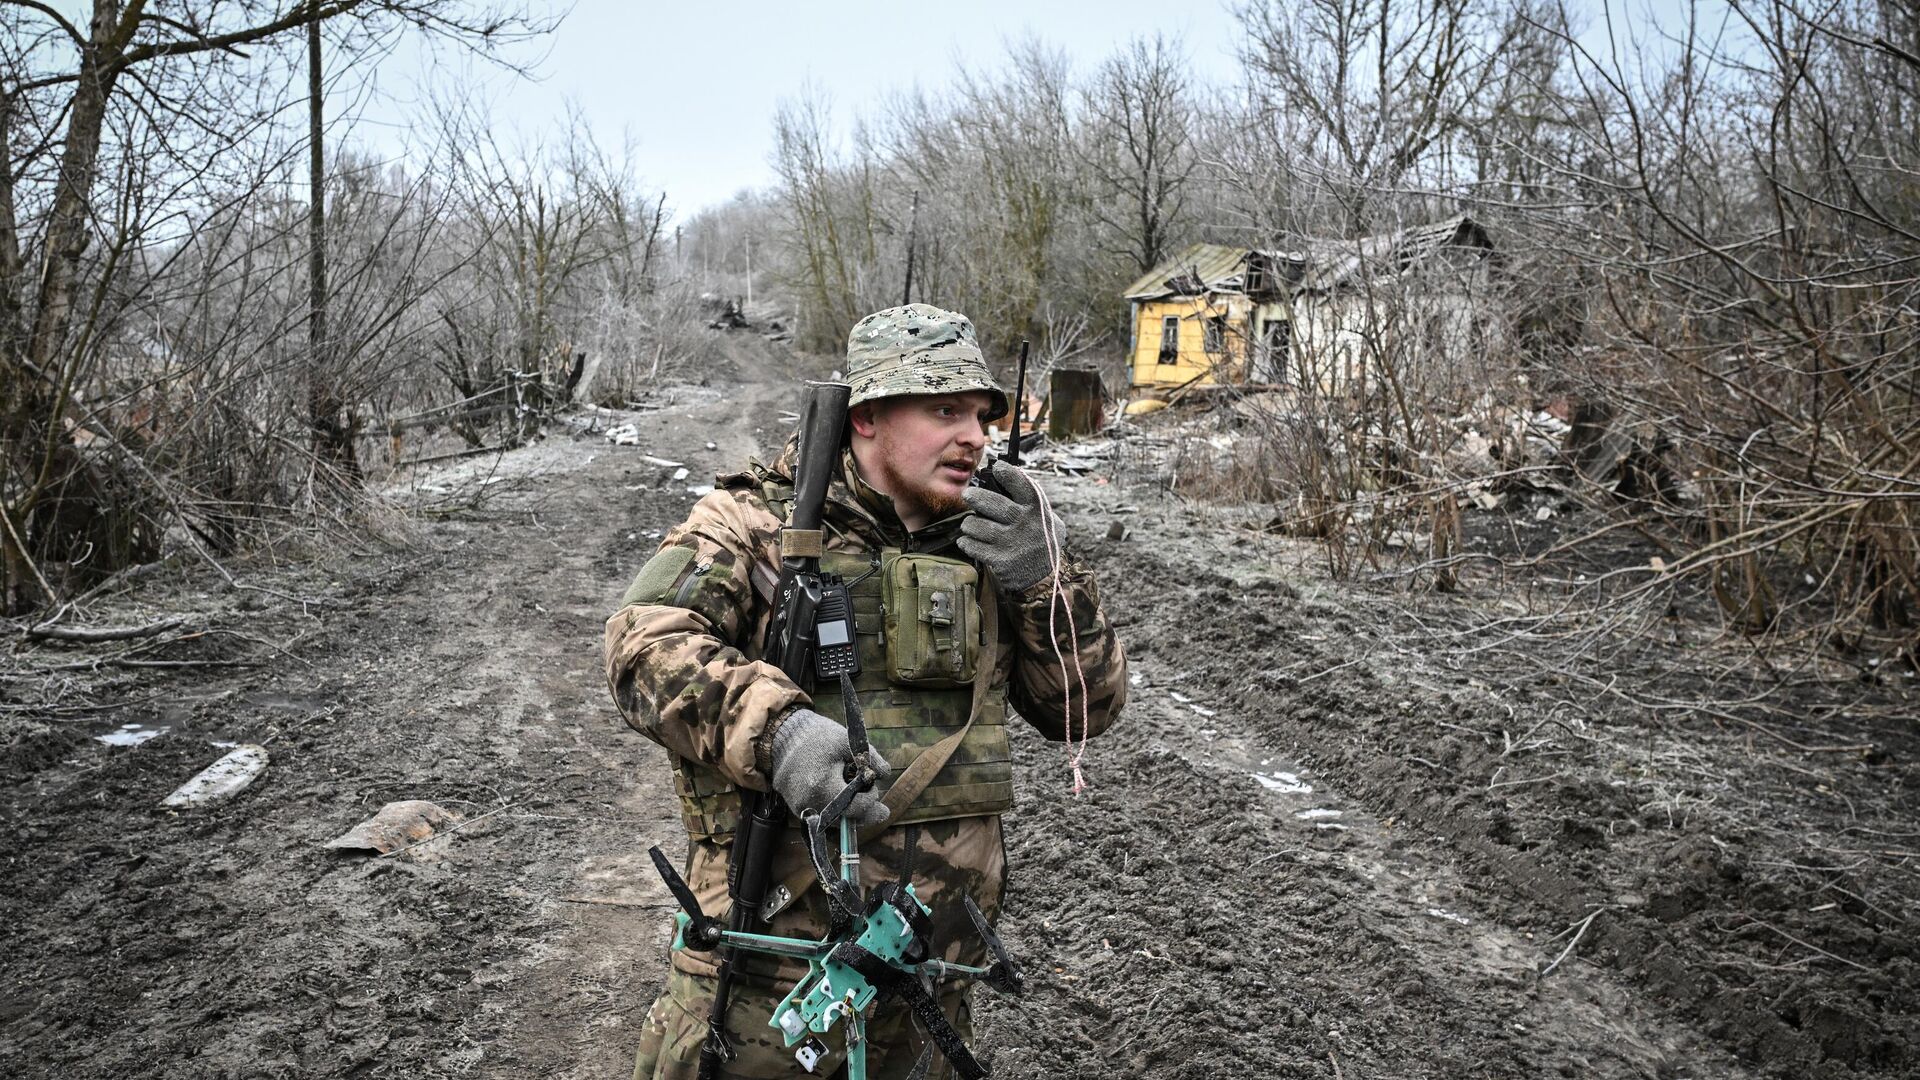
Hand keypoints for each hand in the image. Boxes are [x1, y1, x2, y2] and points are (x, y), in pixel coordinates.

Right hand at [768, 709, 891, 825]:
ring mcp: (801, 808)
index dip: (870, 801)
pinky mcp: (796, 808)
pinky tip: (843, 798)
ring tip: (861, 800)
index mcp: (823, 785)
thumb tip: (885, 774)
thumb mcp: (847, 741)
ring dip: (850, 812)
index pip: (856, 807)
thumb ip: (870, 758)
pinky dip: (835, 809)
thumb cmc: (817, 736)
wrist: (782, 737)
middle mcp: (810, 803)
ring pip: (835, 821)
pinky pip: (823, 816)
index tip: (874, 790)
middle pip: (846, 819)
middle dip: (864, 812)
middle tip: (881, 811)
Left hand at [958, 459, 1063, 592]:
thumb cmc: (1042, 541)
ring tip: (969, 523)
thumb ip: (1033, 502)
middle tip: (967, 494)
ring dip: (969, 523)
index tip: (997, 468)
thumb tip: (1011, 477)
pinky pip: (974, 546)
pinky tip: (967, 540)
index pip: (1022, 485)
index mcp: (1037, 510)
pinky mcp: (999, 560)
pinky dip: (967, 542)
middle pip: (993, 504)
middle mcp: (1024, 524)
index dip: (1008, 473)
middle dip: (976, 496)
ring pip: (978, 525)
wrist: (1046, 578)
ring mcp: (1011, 543)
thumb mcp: (1048, 519)